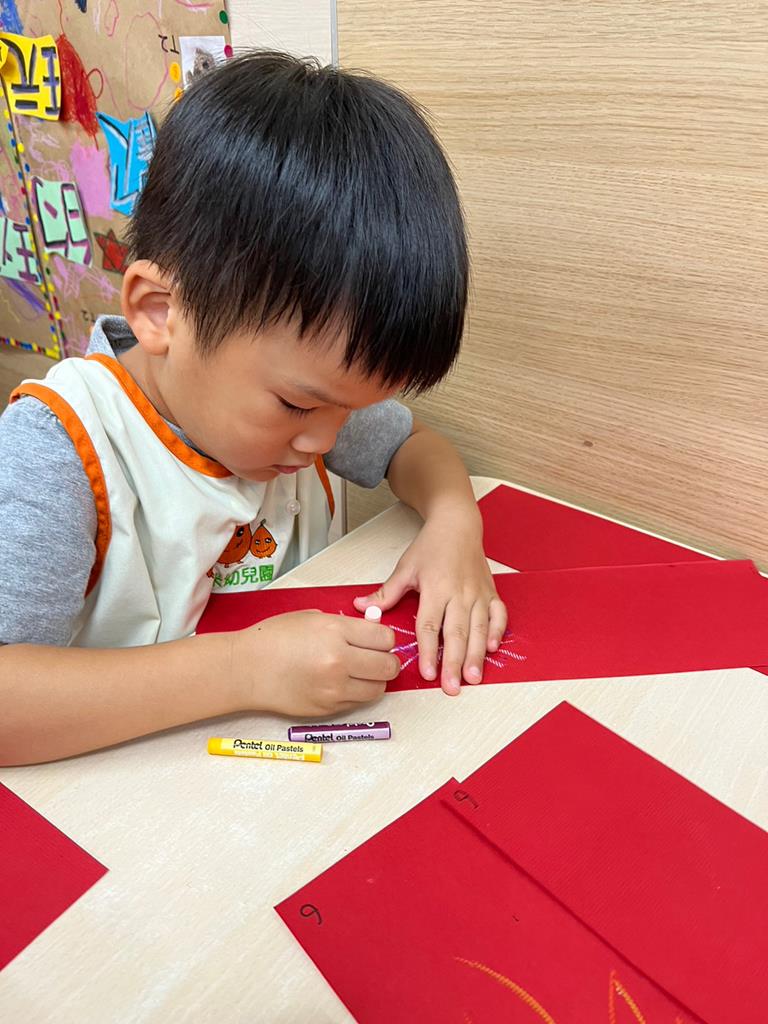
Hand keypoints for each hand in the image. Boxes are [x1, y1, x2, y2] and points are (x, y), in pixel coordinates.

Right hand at [232, 611, 399, 716]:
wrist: (246, 669)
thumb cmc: (273, 639)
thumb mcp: (311, 618)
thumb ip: (345, 625)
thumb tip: (371, 633)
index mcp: (335, 631)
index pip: (385, 638)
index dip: (384, 639)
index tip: (378, 640)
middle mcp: (338, 660)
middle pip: (388, 666)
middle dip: (388, 661)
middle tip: (378, 658)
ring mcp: (334, 687)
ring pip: (378, 688)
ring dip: (375, 680)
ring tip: (360, 672)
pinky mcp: (328, 708)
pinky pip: (358, 702)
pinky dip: (356, 693)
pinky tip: (341, 683)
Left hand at [353, 510, 506, 695]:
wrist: (458, 525)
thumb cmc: (432, 546)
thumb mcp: (405, 568)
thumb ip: (386, 592)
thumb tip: (361, 606)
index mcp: (436, 588)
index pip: (430, 626)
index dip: (427, 651)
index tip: (427, 673)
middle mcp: (459, 593)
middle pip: (456, 633)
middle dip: (454, 662)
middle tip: (452, 687)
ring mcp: (478, 594)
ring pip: (479, 629)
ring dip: (476, 655)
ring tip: (473, 678)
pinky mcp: (491, 592)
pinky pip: (498, 615)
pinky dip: (497, 631)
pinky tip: (492, 649)